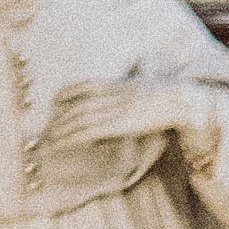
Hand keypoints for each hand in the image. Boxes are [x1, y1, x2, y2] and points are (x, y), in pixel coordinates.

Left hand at [34, 89, 186, 198]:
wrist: (181, 99)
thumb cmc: (172, 95)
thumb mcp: (149, 87)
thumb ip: (137, 88)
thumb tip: (137, 88)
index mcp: (116, 85)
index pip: (82, 86)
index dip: (65, 94)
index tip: (54, 102)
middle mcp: (110, 95)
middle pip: (76, 104)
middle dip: (59, 116)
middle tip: (47, 127)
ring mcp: (113, 109)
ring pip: (78, 118)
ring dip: (61, 129)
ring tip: (49, 138)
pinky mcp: (118, 124)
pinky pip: (89, 131)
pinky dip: (73, 137)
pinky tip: (63, 142)